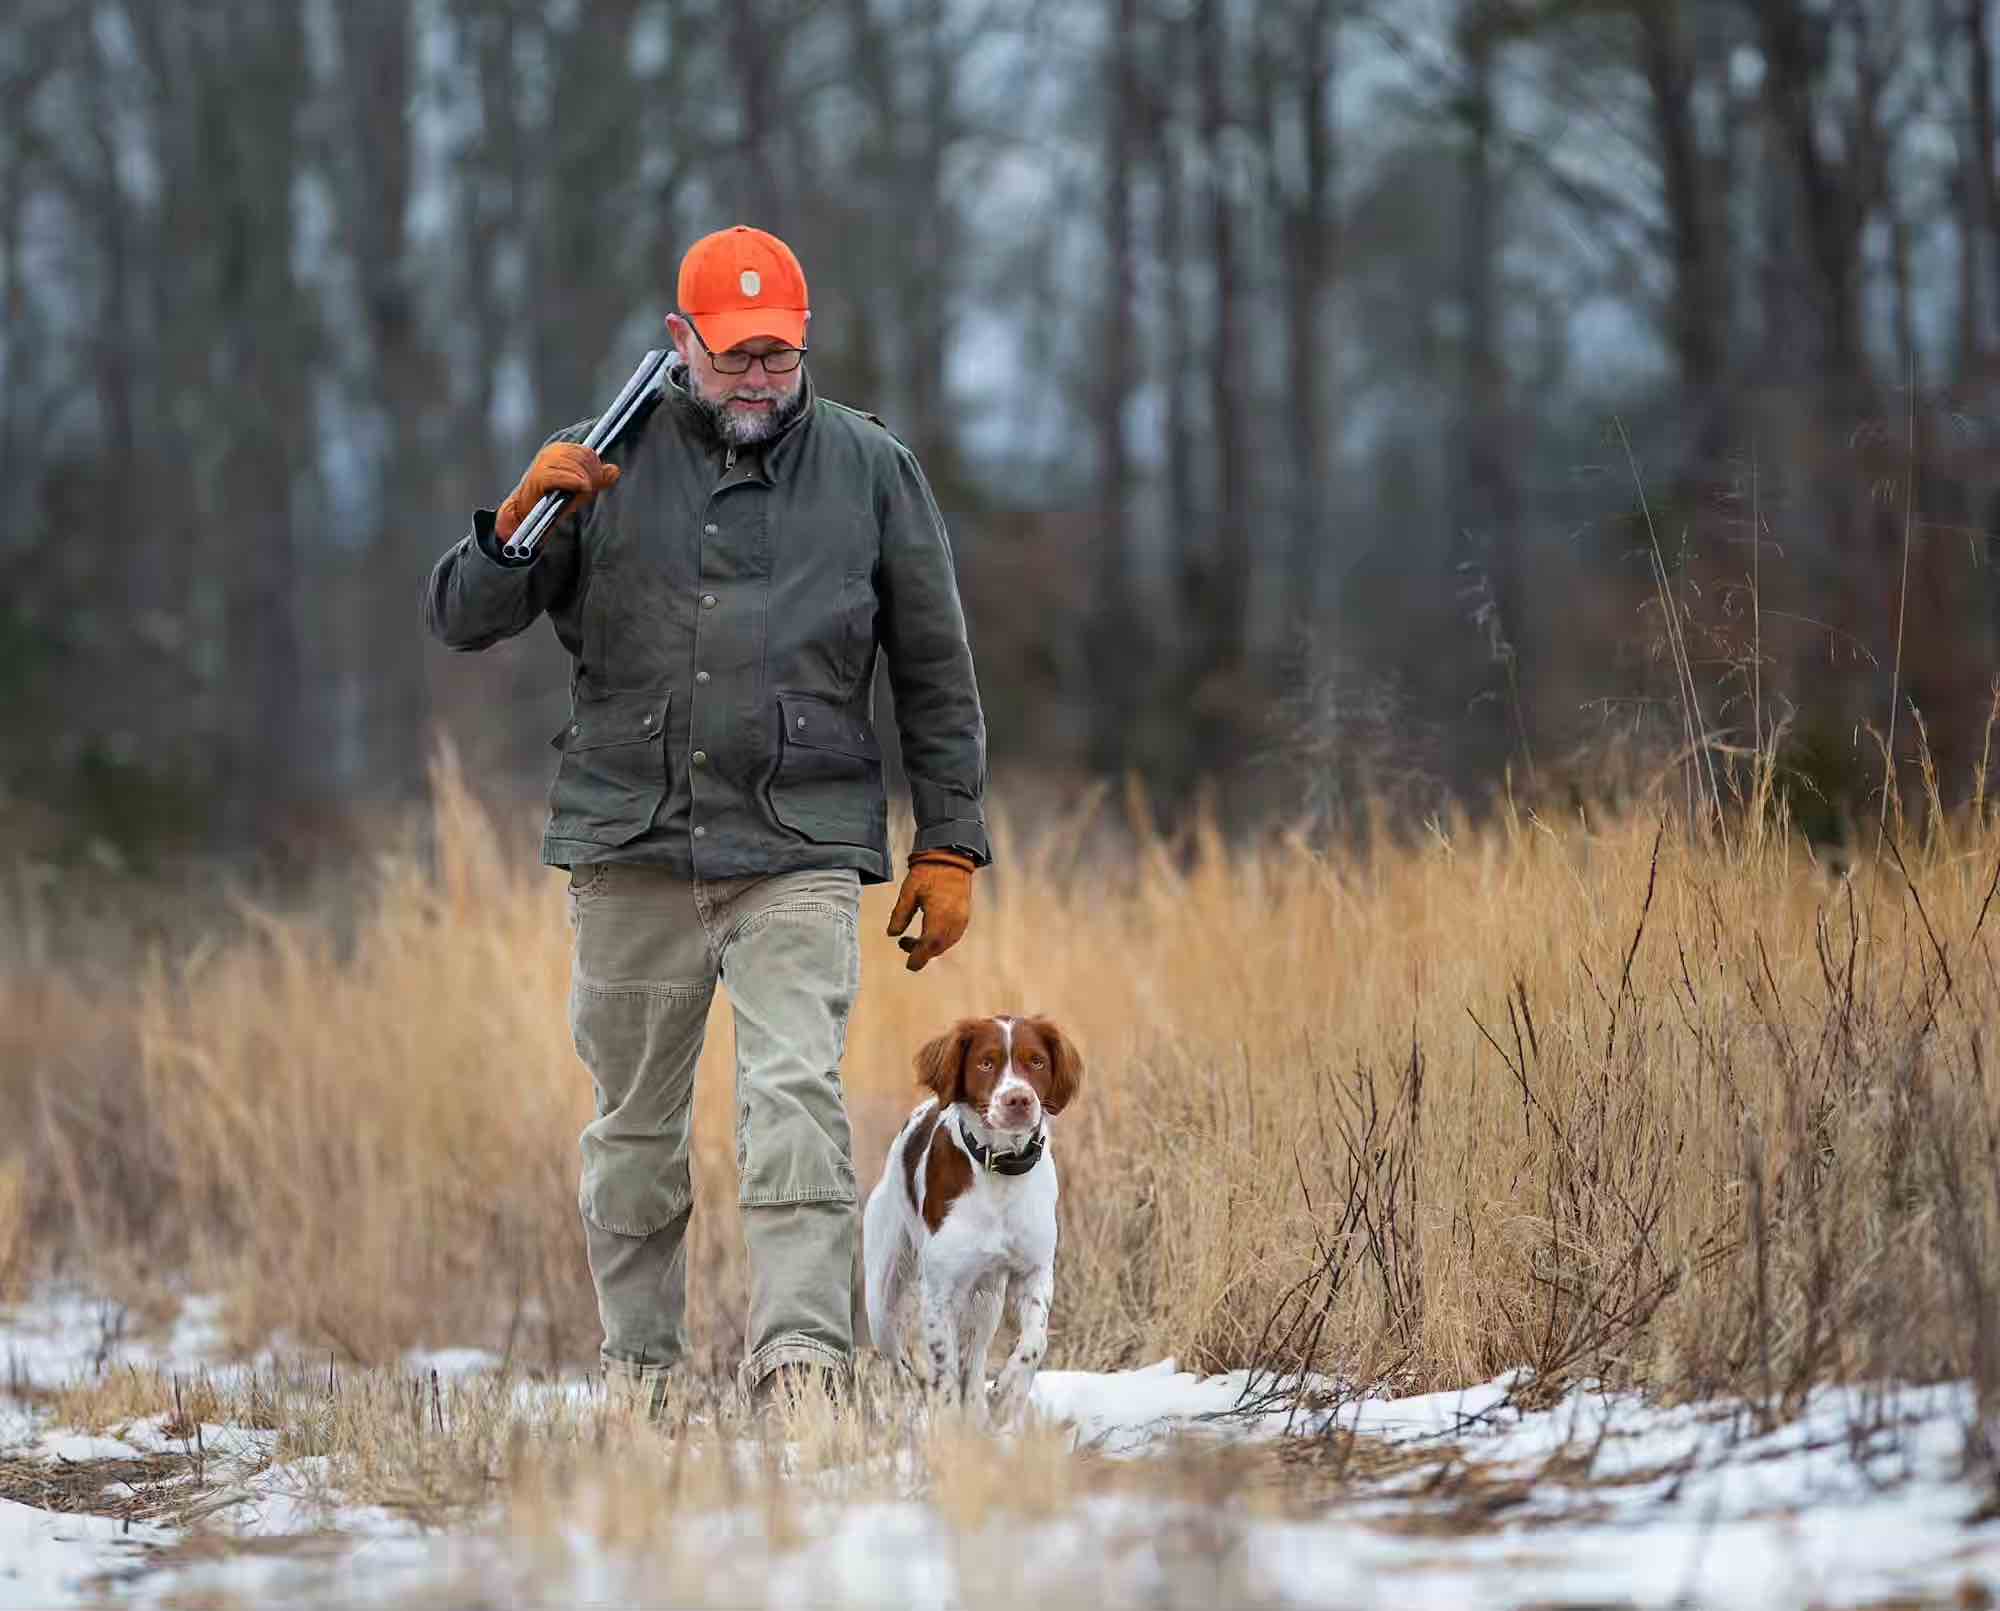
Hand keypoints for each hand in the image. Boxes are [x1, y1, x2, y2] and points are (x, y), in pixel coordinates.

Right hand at [496, 442, 621, 541]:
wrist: (529, 513)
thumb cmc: (554, 499)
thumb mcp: (581, 488)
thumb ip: (598, 478)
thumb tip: (614, 470)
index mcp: (561, 451)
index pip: (586, 452)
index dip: (596, 467)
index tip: (595, 483)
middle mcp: (551, 453)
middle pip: (582, 457)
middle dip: (591, 475)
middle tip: (588, 490)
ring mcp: (544, 463)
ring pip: (574, 465)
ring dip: (583, 481)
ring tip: (581, 492)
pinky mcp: (538, 477)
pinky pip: (560, 475)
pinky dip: (572, 481)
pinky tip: (579, 487)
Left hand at [886, 850, 975, 971]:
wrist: (951, 857)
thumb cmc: (928, 872)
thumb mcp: (908, 892)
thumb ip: (900, 915)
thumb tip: (892, 934)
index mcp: (939, 915)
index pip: (929, 945)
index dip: (918, 958)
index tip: (909, 965)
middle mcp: (954, 920)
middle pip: (938, 947)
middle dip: (921, 952)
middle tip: (903, 943)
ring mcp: (962, 919)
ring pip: (946, 943)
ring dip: (931, 946)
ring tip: (914, 939)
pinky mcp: (965, 915)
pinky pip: (953, 935)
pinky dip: (940, 940)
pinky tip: (929, 933)